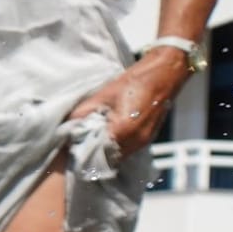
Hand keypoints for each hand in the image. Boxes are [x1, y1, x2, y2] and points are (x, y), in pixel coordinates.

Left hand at [66, 53, 186, 156]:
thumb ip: (84, 113)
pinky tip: (107, 137)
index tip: (71, 148)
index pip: (97, 152)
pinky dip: (116, 147)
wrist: (164, 74)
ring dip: (105, 152)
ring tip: (92, 141)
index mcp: (124, 130)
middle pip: (108, 158)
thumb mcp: (103, 95)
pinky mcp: (148, 138)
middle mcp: (136, 140)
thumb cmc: (135, 81)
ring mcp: (144, 141)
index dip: (82, 151)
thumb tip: (68, 126)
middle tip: (79, 146)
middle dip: (93, 154)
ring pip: (118, 156)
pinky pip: (128, 150)